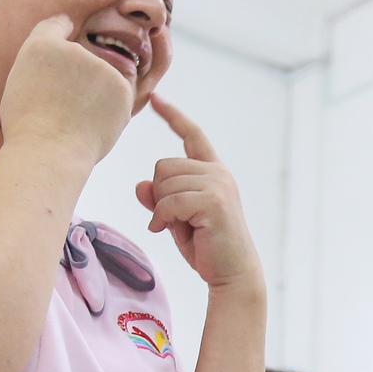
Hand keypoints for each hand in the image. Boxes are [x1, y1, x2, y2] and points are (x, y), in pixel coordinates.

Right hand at [0, 15, 134, 167]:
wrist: (48, 151)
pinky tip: (92, 122)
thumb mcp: (20, 82)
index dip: (61, 32)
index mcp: (41, 45)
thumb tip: (64, 45)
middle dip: (78, 75)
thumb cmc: (28, 126)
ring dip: (96, 90)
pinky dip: (110, 106)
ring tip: (75, 117)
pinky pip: (118, 91)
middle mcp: (73, 48)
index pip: (56, 25)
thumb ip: (41, 59)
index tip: (67, 39)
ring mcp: (100, 66)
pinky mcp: (121, 85)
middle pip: (81, 56)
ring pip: (102, 75)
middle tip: (62, 105)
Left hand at [137, 94, 263, 292]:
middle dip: (158, 194)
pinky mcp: (213, 201)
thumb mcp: (176, 219)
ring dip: (160, 209)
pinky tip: (166, 231)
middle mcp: (217, 172)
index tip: (155, 98)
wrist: (232, 273)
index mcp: (213, 171)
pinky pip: (168, 201)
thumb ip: (160, 199)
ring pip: (163, 182)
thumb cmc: (206, 247)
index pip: (191, 135)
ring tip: (177, 227)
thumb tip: (140, 185)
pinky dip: (161, 218)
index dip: (172, 116)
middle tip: (173, 220)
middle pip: (163, 165)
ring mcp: (217, 185)